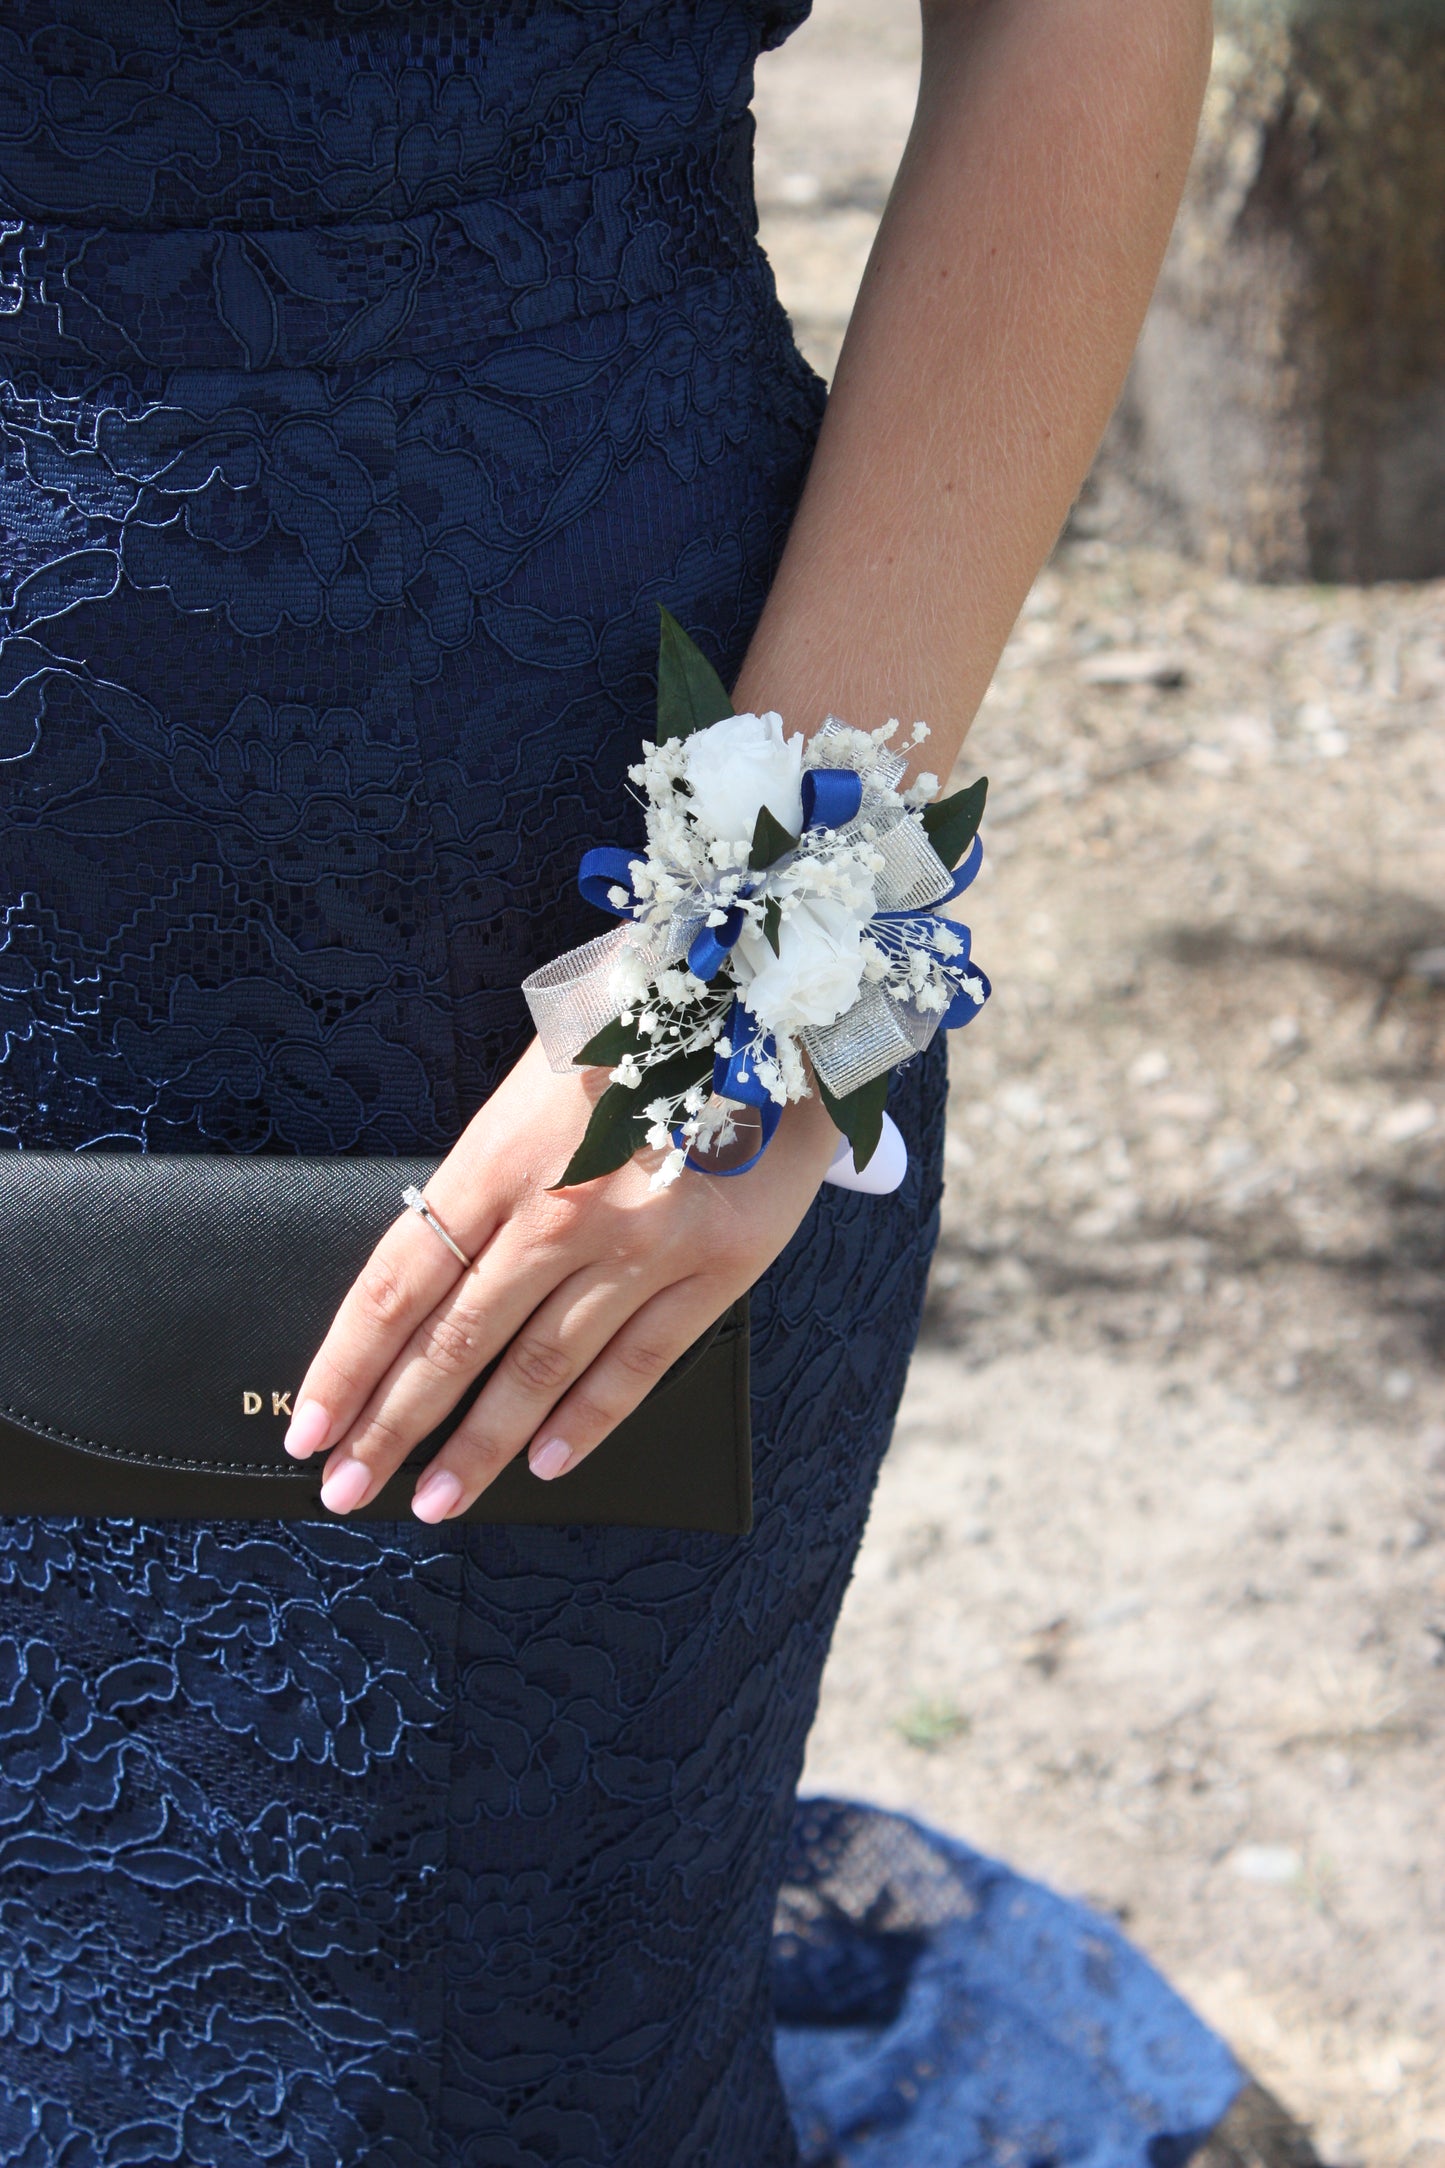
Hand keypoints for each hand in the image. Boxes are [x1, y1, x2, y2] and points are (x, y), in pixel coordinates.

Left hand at [283, 1037, 839, 1519]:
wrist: (769, 998)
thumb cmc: (635, 1033)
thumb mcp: (532, 1086)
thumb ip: (484, 1181)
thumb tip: (425, 1282)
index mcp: (500, 1158)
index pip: (399, 1283)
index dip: (347, 1364)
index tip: (311, 1428)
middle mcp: (563, 1211)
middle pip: (455, 1342)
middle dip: (392, 1427)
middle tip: (345, 1490)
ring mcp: (642, 1246)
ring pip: (539, 1369)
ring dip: (480, 1446)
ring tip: (436, 1501)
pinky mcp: (716, 1267)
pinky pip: (639, 1364)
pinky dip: (587, 1422)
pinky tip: (545, 1464)